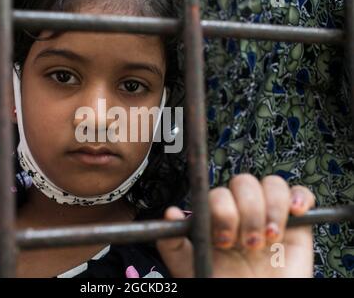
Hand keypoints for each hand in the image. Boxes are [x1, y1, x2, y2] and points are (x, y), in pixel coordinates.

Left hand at [156, 174, 314, 277]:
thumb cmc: (221, 285)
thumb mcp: (190, 265)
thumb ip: (173, 242)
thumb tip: (169, 213)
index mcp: (217, 217)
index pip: (219, 193)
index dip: (222, 212)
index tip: (223, 241)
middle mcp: (242, 211)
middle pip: (244, 183)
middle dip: (247, 212)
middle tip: (247, 244)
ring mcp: (269, 215)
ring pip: (272, 184)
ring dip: (271, 209)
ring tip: (268, 239)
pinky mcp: (296, 223)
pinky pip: (300, 193)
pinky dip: (299, 196)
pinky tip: (296, 211)